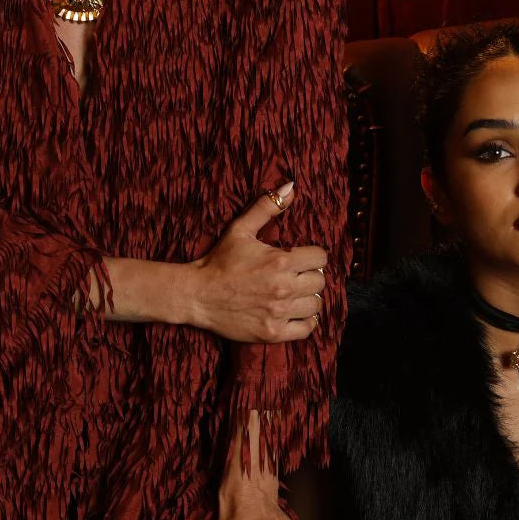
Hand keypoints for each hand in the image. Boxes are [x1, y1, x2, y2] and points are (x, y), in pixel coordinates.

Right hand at [187, 182, 325, 342]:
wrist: (198, 294)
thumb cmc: (220, 260)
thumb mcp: (241, 229)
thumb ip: (267, 207)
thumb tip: (290, 187)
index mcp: (281, 261)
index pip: (320, 257)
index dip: (313, 256)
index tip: (301, 258)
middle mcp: (284, 288)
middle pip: (320, 281)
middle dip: (310, 276)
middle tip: (296, 275)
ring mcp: (279, 312)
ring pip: (316, 305)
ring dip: (308, 298)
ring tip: (294, 294)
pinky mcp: (273, 332)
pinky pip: (307, 328)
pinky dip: (305, 321)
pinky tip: (294, 312)